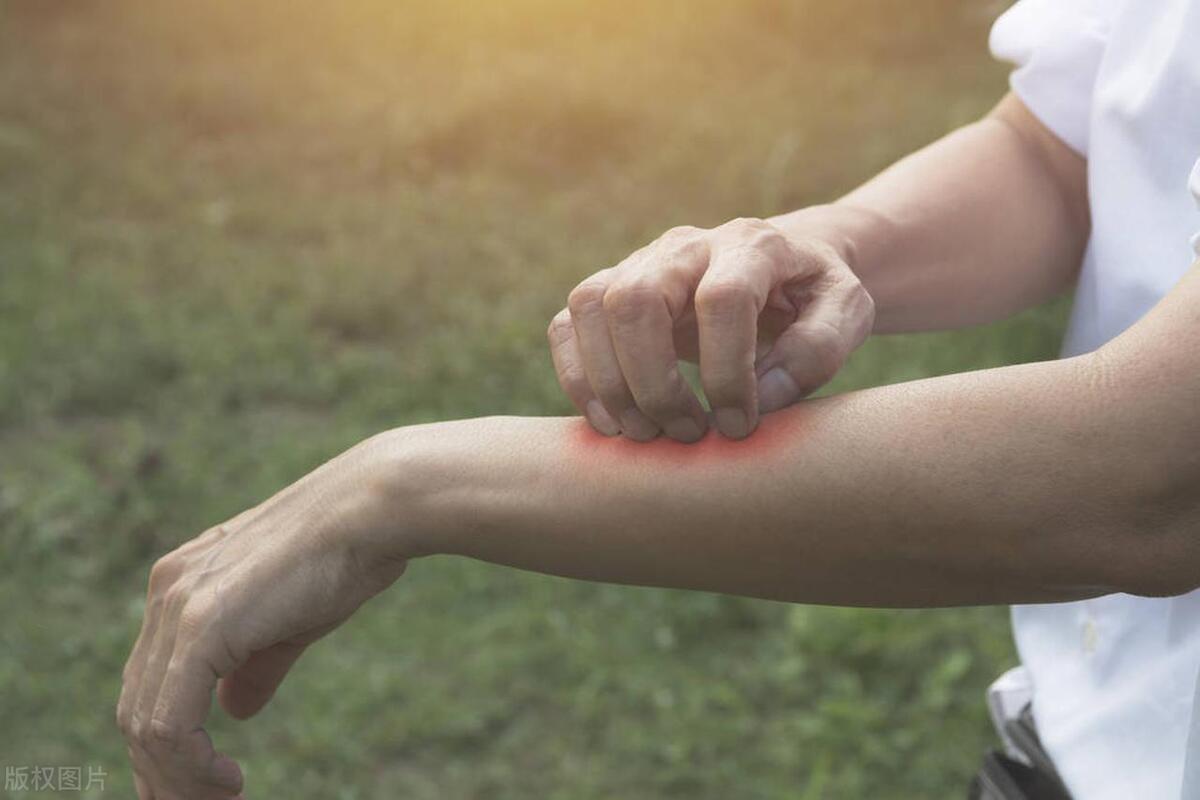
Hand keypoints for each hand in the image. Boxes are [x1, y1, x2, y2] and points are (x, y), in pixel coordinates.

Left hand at [116, 435, 410, 799]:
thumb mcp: (291, 620)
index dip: (167, 742)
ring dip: (177, 779)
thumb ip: (253, 665)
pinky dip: (190, 766)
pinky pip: (170, 723)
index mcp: (184, 583)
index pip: (150, 680)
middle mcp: (168, 590)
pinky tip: (227, 782)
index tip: (200, 783)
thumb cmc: (347, 554)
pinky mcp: (202, 626)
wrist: (373, 508)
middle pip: (135, 706)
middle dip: (162, 771)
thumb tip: (233, 710)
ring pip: (145, 723)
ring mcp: (179, 605)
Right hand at [548, 217, 873, 441]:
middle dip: (655, 382)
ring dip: (611, 384)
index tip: (740, 424)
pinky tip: (612, 422)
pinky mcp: (609, 290)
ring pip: (592, 307)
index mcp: (751, 245)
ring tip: (648, 433)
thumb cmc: (813, 298)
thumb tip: (763, 398)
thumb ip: (817, 351)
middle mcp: (685, 246)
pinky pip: (568, 324)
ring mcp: (638, 263)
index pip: (723, 298)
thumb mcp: (845, 315)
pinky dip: (579, 378)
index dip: (728, 370)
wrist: (783, 270)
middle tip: (687, 433)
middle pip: (638, 298)